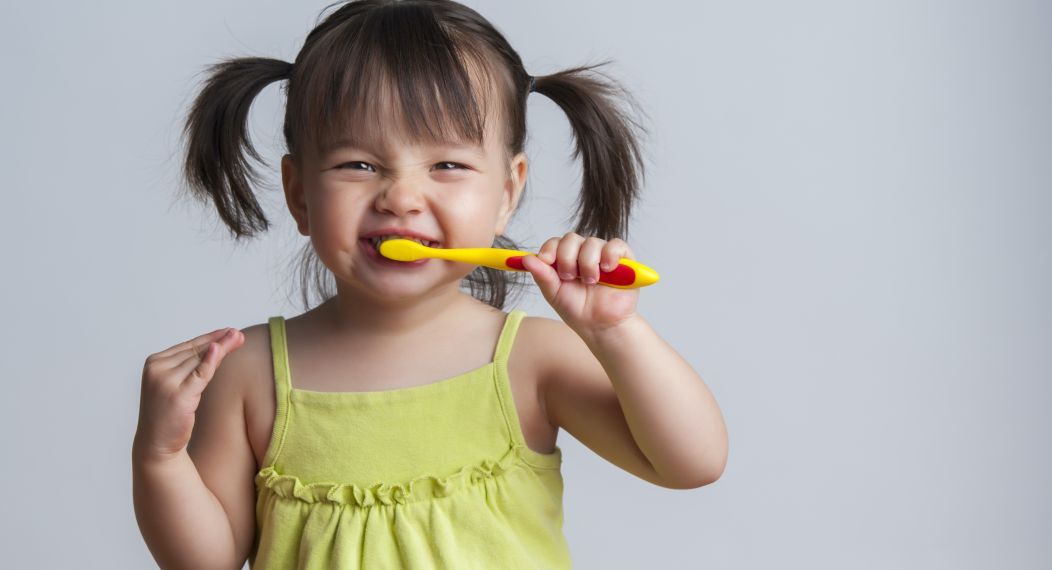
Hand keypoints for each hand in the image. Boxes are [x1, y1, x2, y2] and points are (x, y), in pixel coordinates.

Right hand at [133, 327, 244, 462]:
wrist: (156, 444)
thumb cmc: (169, 414)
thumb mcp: (179, 385)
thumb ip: (193, 366)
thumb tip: (218, 347)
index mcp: (154, 363)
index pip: (188, 346)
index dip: (210, 338)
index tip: (229, 331)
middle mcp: (157, 369)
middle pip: (195, 351)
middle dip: (219, 341)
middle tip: (238, 333)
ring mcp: (165, 382)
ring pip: (199, 360)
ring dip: (221, 348)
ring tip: (238, 338)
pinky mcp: (177, 395)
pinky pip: (199, 375)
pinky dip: (211, 362)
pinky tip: (220, 350)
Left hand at [521, 232, 640, 338]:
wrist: (600, 326)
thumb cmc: (577, 310)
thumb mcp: (554, 293)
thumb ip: (541, 275)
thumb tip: (525, 258)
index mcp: (565, 259)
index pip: (555, 242)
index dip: (549, 249)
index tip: (546, 261)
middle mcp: (583, 253)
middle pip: (571, 238)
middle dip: (567, 258)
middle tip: (570, 277)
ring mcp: (603, 255)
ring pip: (592, 242)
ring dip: (588, 263)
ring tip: (591, 282)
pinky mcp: (623, 259)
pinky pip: (615, 245)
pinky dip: (610, 255)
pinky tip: (606, 270)